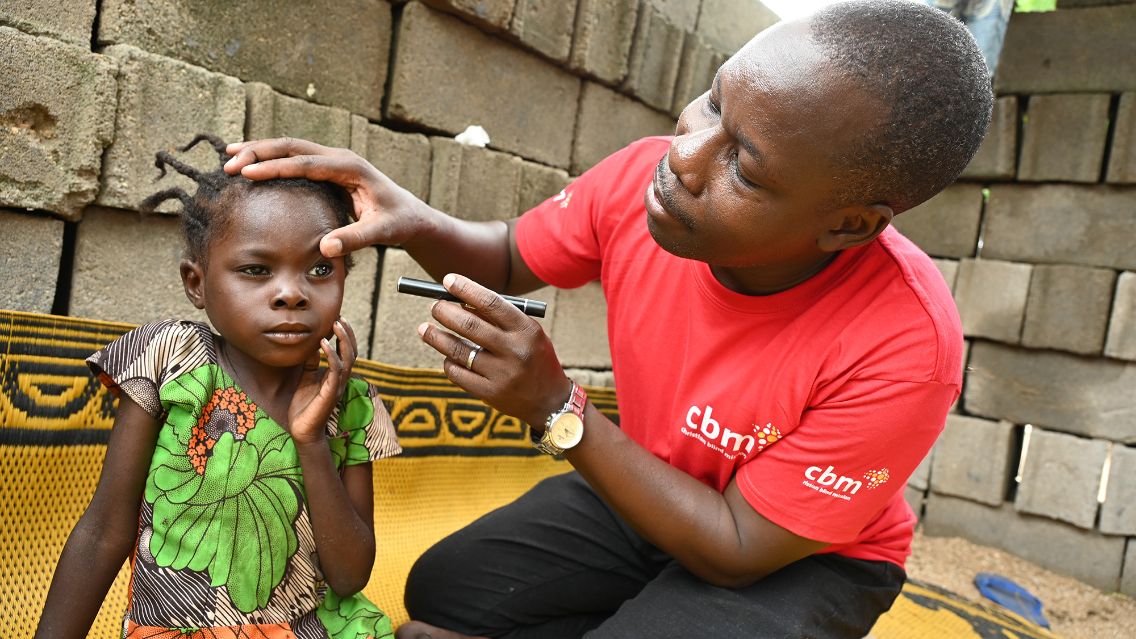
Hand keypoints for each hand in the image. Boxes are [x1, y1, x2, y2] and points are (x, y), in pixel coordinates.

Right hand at [224, 138, 428, 256]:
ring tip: (229, 157)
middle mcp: (339, 158)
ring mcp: (333, 161)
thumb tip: (325, 248)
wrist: (410, 215)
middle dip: (259, 152)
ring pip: (290, 149)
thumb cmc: (398, 222)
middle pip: (292, 147)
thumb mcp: (381, 233)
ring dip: (260, 151)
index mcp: (350, 167)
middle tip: (228, 162)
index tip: (247, 171)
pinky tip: (250, 165)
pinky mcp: (328, 170)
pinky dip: (271, 160)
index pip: (306, 162)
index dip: (275, 166)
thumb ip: (354, 239)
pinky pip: (295, 159)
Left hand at [288, 318, 356, 444]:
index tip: (338, 319)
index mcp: (336, 376)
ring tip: (336, 324)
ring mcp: (338, 386)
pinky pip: (335, 370)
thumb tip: (311, 345)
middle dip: (348, 334)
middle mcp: (341, 379)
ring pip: (348, 358)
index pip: (346, 352)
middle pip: (352, 352)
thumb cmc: (304, 407)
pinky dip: (332, 355)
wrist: (302, 431)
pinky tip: (323, 343)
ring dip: (344, 340)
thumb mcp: (305, 379)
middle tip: (340, 318)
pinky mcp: (331, 392)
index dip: (345, 336)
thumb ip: (310, 364)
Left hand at [417, 274, 571, 428]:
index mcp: (526, 330)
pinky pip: (458, 374)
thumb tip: (459, 301)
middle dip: (445, 312)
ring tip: (424, 328)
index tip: (448, 280)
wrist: (549, 400)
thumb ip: (499, 318)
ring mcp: (502, 374)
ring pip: (458, 350)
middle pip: (470, 325)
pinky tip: (447, 355)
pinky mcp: (490, 393)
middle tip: (434, 306)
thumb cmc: (533, 357)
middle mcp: (515, 351)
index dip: (466, 289)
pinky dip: (448, 362)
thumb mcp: (527, 333)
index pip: (491, 303)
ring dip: (436, 337)